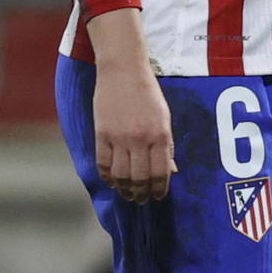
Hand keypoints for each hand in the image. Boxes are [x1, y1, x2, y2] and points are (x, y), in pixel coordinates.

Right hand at [89, 37, 172, 203]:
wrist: (123, 71)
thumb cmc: (148, 94)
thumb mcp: (165, 118)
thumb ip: (166, 145)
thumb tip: (170, 170)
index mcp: (160, 135)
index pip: (161, 172)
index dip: (159, 189)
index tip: (158, 196)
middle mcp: (140, 139)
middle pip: (140, 177)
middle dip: (142, 193)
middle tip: (141, 200)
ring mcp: (118, 137)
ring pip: (120, 174)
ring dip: (124, 189)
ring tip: (128, 194)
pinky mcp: (100, 134)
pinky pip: (103, 163)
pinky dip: (107, 177)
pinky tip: (112, 182)